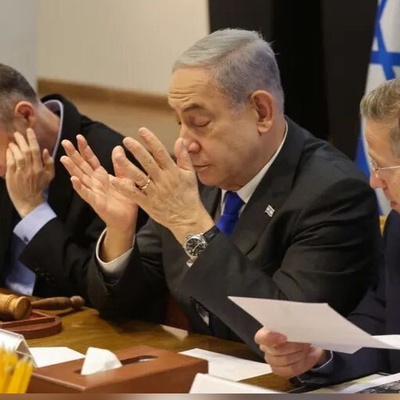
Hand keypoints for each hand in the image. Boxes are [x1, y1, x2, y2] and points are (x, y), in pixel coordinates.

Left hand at [6, 129, 54, 216]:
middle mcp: (30, 169)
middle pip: (25, 151)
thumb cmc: (40, 187)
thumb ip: (49, 162)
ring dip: (14, 146)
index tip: (29, 131)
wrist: (30, 201)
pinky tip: (9, 150)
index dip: (32, 139)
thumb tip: (45, 150)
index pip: (36, 151)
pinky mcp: (12, 175)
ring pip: (17, 155)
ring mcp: (20, 172)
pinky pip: (10, 162)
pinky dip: (9, 154)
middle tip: (18, 133)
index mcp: (40, 169)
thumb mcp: (50, 176)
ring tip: (13, 142)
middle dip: (21, 140)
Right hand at [60, 135, 138, 233]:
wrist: (127, 220)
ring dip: (72, 168)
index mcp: (101, 176)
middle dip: (73, 154)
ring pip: (80, 178)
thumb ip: (120, 164)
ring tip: (63, 158)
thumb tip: (118, 147)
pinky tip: (73, 179)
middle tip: (64, 141)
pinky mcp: (96, 202)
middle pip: (82, 166)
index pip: (91, 160)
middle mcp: (95, 182)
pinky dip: (79, 187)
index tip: (79, 136)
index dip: (85, 149)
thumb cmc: (126, 200)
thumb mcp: (125, 178)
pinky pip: (86, 193)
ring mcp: (93, 192)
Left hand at [109, 127, 213, 243]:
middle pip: (147, 162)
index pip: (160, 152)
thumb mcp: (190, 174)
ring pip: (138, 176)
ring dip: (127, 165)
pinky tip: (113, 180)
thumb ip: (184, 156)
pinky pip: (133, 194)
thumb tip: (180, 140)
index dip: (150, 140)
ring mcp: (154, 192)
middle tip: (126, 140)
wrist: (188, 219)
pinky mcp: (148, 203)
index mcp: (173, 171)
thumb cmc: (189, 196)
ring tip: (117, 155)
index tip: (141, 130)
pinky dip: (123, 187)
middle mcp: (163, 180)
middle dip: (136, 150)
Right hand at [254, 328, 326, 377]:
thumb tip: (294, 327)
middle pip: (276, 351)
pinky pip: (289, 369)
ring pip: (285, 360)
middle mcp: (265, 347)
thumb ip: (289, 326)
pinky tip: (303, 357)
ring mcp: (271, 360)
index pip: (261, 337)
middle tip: (304, 342)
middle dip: (293, 346)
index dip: (271, 338)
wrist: (303, 345)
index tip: (284, 337)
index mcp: (264, 333)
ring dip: (299, 354)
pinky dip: (299, 363)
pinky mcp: (278, 370)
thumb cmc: (295, 332)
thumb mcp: (292, 325)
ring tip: (305, 348)